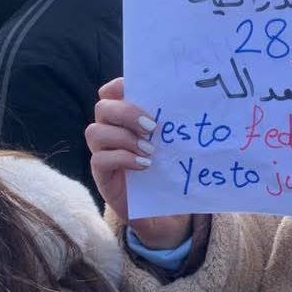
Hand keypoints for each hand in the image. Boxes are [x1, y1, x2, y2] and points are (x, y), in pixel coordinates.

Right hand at [86, 77, 191, 248]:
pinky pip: (100, 159)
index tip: (137, 91)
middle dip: (127, 113)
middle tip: (152, 127)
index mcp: (124, 116)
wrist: (160, 205)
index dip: (118, 86)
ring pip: (95, 132)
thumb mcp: (170, 142)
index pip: (110, 92)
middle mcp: (108, 129)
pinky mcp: (101, 173)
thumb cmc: (167, 166)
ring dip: (124, 137)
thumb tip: (197, 104)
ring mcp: (101, 151)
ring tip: (150, 149)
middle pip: (102, 107)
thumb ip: (172, 124)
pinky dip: (123, 158)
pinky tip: (144, 165)